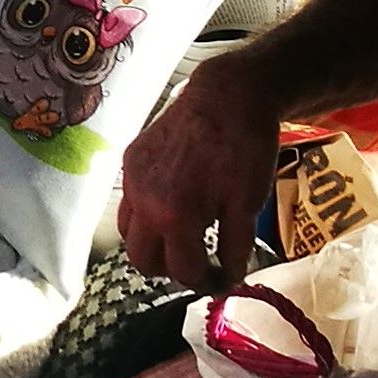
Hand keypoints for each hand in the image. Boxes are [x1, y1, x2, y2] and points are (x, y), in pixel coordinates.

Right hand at [115, 44, 286, 289]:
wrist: (228, 95)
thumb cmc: (245, 148)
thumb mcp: (248, 205)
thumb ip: (235, 248)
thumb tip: (230, 277)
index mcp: (175, 216)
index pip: (182, 271)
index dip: (206, 282)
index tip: (221, 278)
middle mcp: (144, 202)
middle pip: (143, 261)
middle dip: (172, 269)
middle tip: (199, 261)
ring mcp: (132, 180)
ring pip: (128, 234)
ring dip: (153, 244)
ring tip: (182, 235)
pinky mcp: (130, 160)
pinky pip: (129, 202)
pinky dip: (146, 214)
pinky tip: (173, 203)